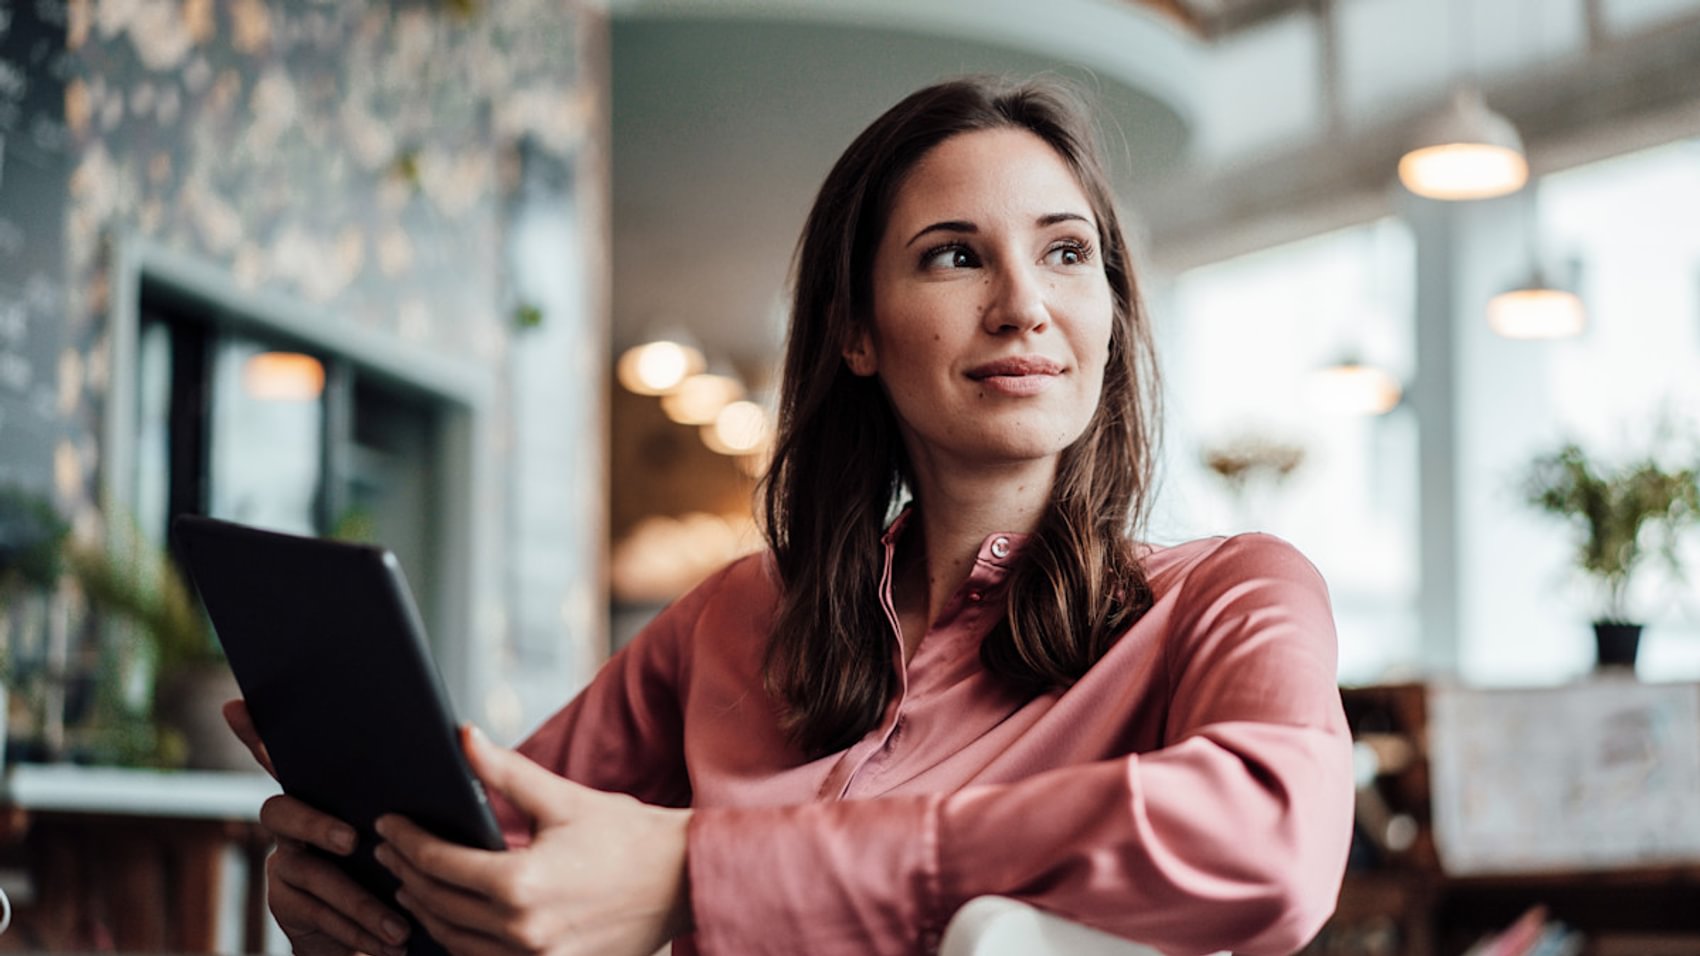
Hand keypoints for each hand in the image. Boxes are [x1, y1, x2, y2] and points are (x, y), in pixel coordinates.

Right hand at [223, 699, 413, 955]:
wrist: (382, 936)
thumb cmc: (405, 868)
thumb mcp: (414, 831)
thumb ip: (415, 801)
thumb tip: (464, 748)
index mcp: (326, 793)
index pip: (285, 756)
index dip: (256, 733)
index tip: (236, 705)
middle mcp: (294, 823)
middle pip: (280, 809)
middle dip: (315, 823)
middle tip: (351, 840)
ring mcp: (285, 863)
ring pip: (309, 872)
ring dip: (358, 900)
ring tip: (398, 926)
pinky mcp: (285, 903)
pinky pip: (315, 912)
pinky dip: (356, 929)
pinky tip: (388, 942)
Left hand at [374, 726, 692, 955]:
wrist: (683, 880)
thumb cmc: (628, 837)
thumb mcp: (563, 799)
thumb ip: (505, 772)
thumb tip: (463, 736)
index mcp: (520, 884)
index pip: (439, 863)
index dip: (406, 841)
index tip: (388, 825)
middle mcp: (522, 931)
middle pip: (438, 905)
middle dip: (407, 874)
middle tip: (389, 851)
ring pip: (454, 941)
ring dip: (427, 912)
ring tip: (411, 885)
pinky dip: (460, 941)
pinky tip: (452, 920)